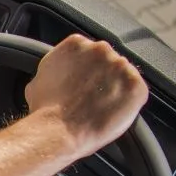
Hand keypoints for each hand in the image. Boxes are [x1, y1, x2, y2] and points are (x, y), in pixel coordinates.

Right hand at [25, 34, 148, 157]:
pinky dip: (129, 103)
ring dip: (116, 89)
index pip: (87, 51)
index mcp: (76, 44)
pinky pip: (137, 92)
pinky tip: (111, 113)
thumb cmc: (45, 110)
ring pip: (123, 76)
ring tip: (99, 108)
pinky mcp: (136, 86)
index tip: (82, 82)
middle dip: (102, 77)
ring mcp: (121, 66)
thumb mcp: (38, 79)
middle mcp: (100, 49)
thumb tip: (57, 73)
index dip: (85, 69)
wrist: (57, 131)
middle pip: (107, 60)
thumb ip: (54, 68)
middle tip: (90, 98)